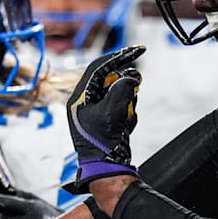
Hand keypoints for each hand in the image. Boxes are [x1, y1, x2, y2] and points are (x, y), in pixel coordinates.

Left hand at [67, 46, 144, 190]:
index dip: (118, 56)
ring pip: (118, 92)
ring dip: (127, 101)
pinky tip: (125, 125)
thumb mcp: (113, 111)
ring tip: (126, 117)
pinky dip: (128, 112)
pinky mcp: (107, 119)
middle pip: (110, 79)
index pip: (98, 68)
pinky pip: (122, 106)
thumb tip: (132, 76)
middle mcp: (85, 102)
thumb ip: (123, 89)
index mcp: (79, 98)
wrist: (107, 168)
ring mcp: (96, 111)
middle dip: (125, 83)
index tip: (137, 50)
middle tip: (138, 84)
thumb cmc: (103, 142)